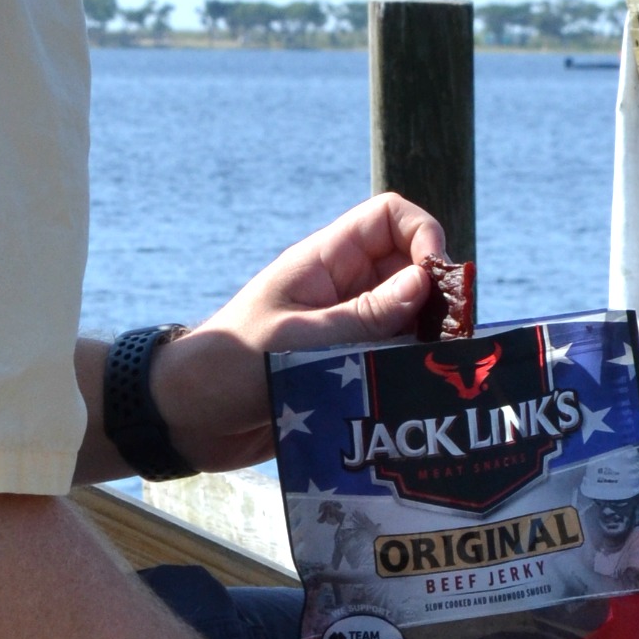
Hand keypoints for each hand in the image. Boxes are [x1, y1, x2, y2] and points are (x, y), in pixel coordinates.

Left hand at [151, 192, 450, 471]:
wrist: (187, 420)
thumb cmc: (228, 369)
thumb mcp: (297, 342)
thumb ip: (363, 317)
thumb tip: (425, 283)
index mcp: (324, 262)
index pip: (389, 218)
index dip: (423, 236)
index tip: (436, 280)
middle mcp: (343, 290)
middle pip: (412, 270)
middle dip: (438, 297)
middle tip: (452, 340)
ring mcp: (347, 330)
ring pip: (410, 320)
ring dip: (428, 342)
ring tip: (439, 374)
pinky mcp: (348, 370)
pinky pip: (393, 361)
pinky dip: (411, 374)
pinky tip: (420, 398)